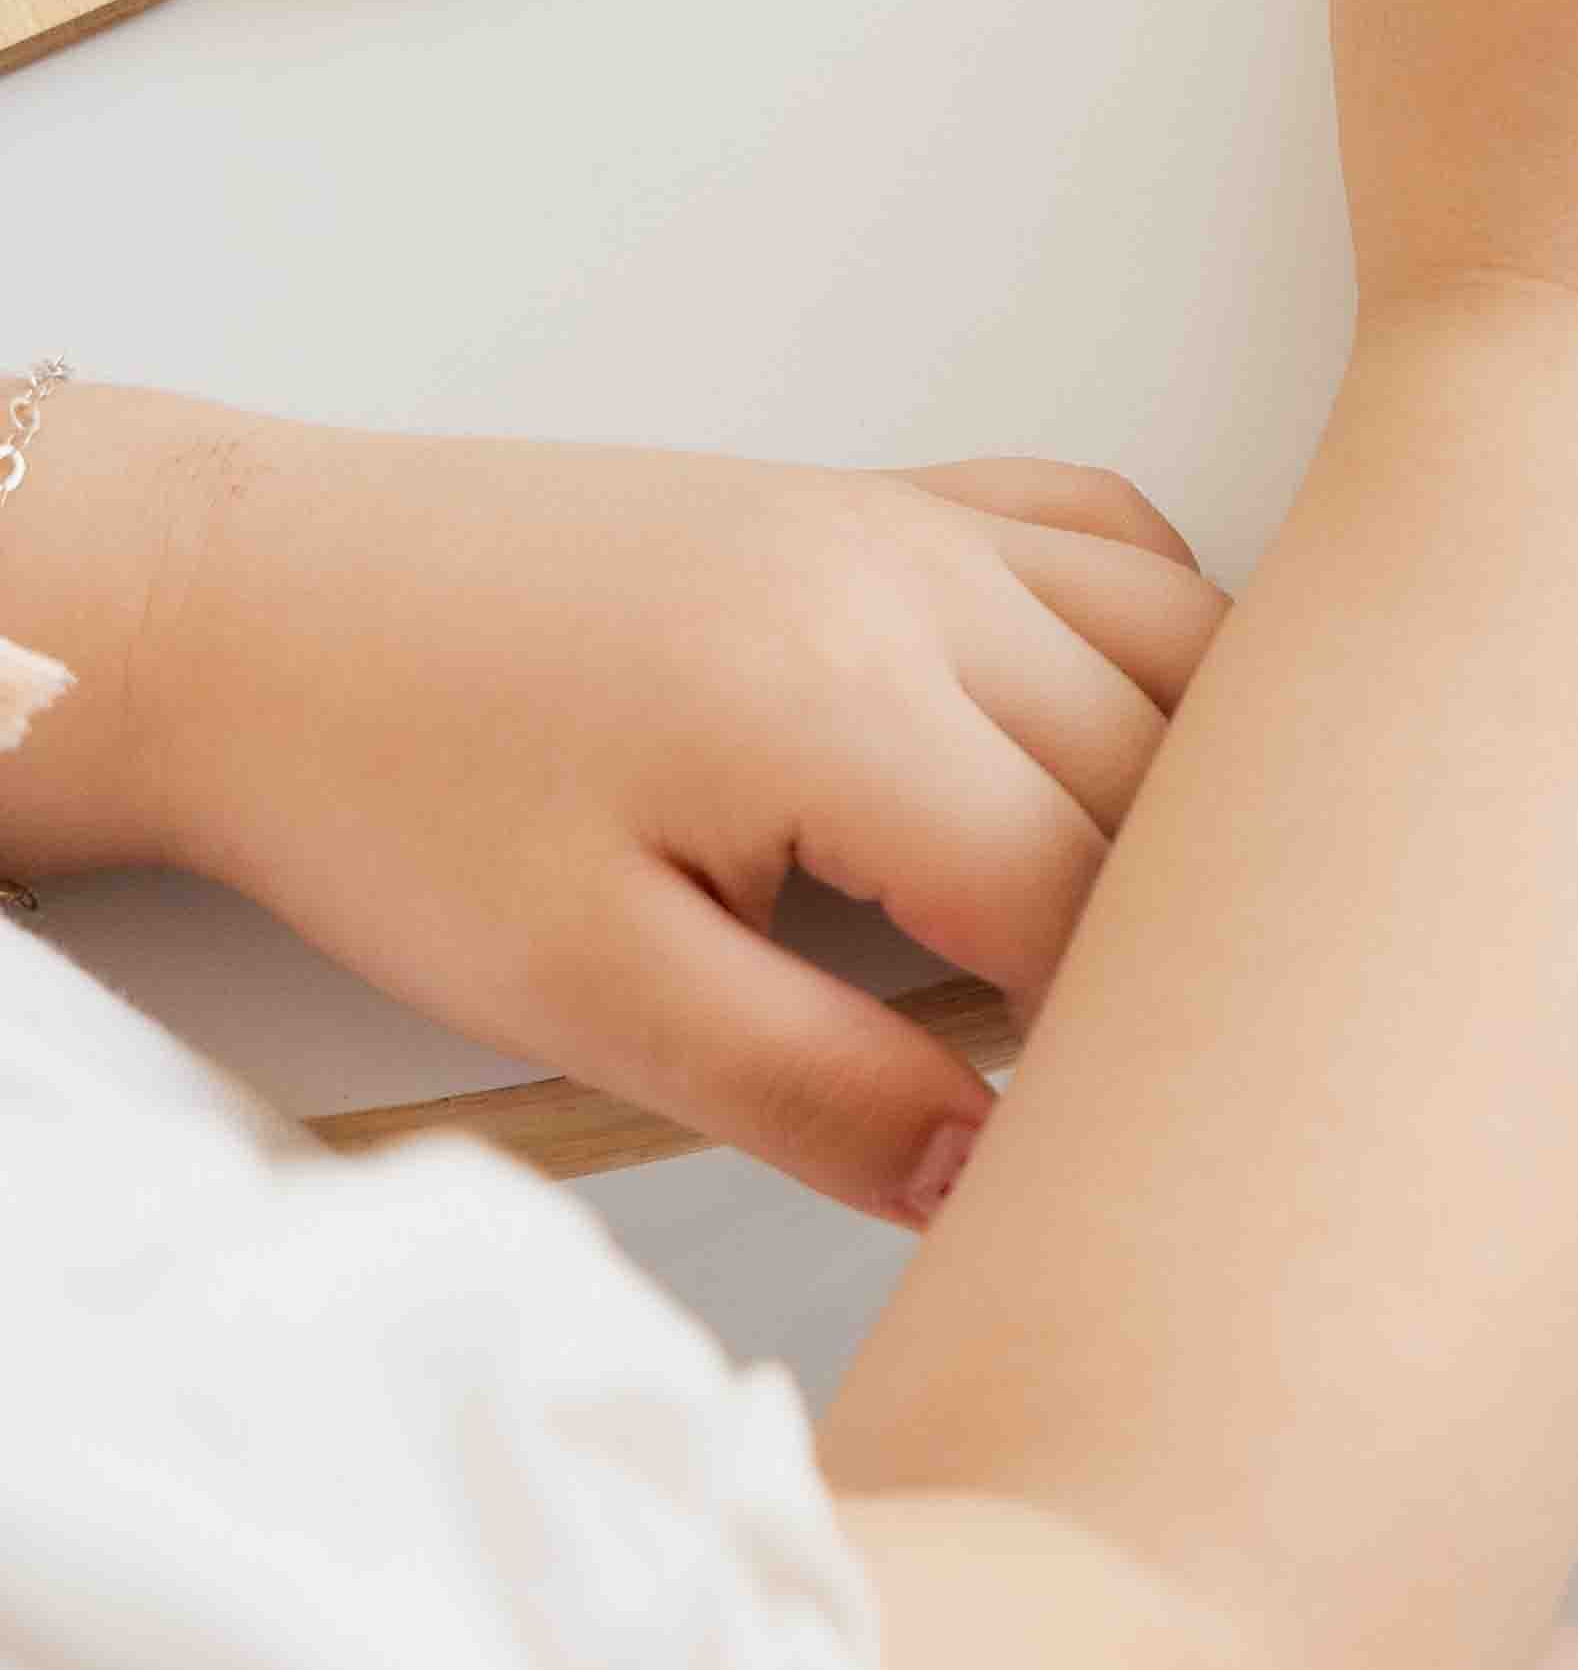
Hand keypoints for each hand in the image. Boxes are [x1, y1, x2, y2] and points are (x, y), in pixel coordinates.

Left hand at [0, 397, 1222, 1221]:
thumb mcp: (577, 990)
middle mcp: (920, 584)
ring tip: (1182, 917)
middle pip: (1165, 761)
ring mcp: (916, 523)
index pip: (1081, 892)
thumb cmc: (398, 794)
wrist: (274, 608)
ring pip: (1179, 631)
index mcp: (846, 704)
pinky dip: (1166, 624)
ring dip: (1211, 770)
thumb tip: (984, 1172)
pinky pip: (1100, 532)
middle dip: (1190, 918)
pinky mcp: (888, 497)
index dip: (1113, 1035)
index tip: (1108, 1135)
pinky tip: (1136, 726)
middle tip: (1161, 1056)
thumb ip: (801, 1087)